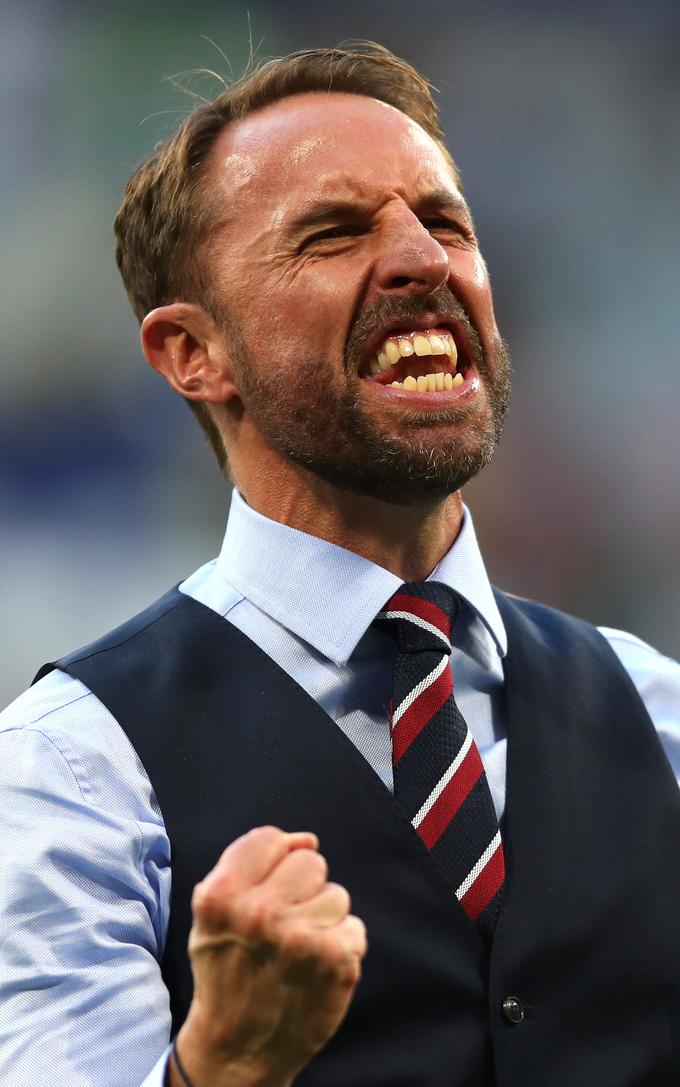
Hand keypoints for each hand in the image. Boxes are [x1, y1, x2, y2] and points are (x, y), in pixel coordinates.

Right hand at [171, 826, 366, 1086]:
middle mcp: (259, 913)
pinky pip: (354, 926)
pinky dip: (340, 946)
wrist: (238, 1049)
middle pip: (310, 861)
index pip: (269, 839)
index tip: (268, 890)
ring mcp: (300, 938)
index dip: (274, 862)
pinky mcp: (336, 960)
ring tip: (299, 951)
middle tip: (285, 925)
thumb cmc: (227, 972)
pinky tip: (316, 969)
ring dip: (323, 919)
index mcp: (221, 896)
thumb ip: (249, 864)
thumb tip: (307, 839)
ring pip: (336, 893)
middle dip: (302, 889)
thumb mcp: (213, 914)